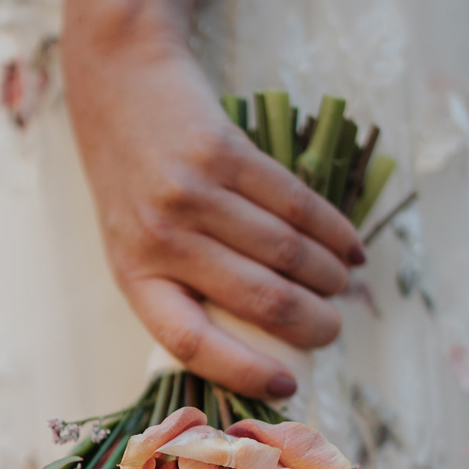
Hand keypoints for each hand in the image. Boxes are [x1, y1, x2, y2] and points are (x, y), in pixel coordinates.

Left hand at [63, 29, 366, 398]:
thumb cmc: (133, 180)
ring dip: (328, 276)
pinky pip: (294, 202)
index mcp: (133, 276)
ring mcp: (191, 192)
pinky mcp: (223, 151)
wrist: (118, 82)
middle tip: (333, 331)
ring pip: (284, 252)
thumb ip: (180, 287)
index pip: (190, 342)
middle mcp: (159, 238)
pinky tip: (349, 248)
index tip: (286, 386)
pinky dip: (332, 230)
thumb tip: (256, 345)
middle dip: (310, 323)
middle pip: (257, 298)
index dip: (243, 370)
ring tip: (343, 286)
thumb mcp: (135, 243)